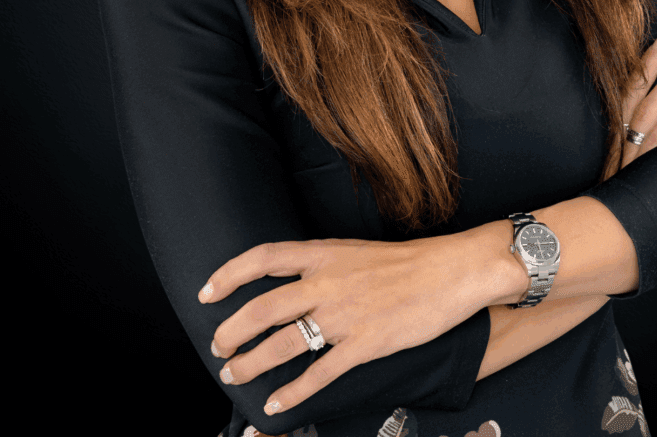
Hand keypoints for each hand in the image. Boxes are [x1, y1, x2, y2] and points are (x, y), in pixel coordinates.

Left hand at [198, 231, 488, 418]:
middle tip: (219, 346)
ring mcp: (343, 315)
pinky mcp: (364, 345)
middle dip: (232, 331)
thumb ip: (322, 266)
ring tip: (235, 374)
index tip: (207, 291)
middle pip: (262, 307)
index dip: (229, 274)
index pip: (262, 257)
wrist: (449, 272)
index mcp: (324, 254)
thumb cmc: (406, 262)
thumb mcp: (355, 251)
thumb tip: (291, 281)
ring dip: (252, 362)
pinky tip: (277, 404)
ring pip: (282, 343)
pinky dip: (293, 392)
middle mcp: (326, 282)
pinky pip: (319, 373)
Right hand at [604, 35, 656, 179]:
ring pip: (650, 109)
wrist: (596, 223)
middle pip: (635, 92)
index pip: (623, 89)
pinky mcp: (642, 166)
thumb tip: (638, 120)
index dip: (640, 65)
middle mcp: (618, 135)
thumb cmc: (608, 192)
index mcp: (610, 129)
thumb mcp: (611, 160)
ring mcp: (630, 150)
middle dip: (653, 64)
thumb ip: (624, 140)